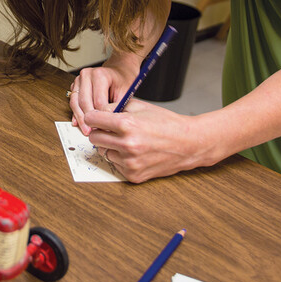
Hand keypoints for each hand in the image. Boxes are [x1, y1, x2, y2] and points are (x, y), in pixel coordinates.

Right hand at [68, 63, 138, 134]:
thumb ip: (117, 107)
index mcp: (100, 75)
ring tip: (86, 130)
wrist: (119, 69)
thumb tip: (109, 123)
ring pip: (75, 102)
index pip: (98, 101)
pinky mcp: (75, 85)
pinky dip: (75, 113)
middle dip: (88, 119)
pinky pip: (73, 101)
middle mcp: (87, 75)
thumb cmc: (123, 80)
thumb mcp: (125, 92)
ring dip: (80, 118)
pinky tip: (78, 122)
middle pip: (84, 102)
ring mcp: (79, 79)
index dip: (102, 116)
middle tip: (93, 132)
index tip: (105, 127)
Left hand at [85, 100, 214, 182]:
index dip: (94, 117)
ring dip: (110, 147)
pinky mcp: (133, 175)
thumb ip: (115, 107)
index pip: (92, 120)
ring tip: (127, 142)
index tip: (97, 118)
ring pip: (103, 153)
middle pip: (94, 138)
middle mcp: (127, 144)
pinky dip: (120, 159)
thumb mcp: (140, 107)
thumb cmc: (166, 123)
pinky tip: (134, 153)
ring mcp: (130, 162)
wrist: (188, 144)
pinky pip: (115, 165)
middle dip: (100, 132)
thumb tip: (96, 112)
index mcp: (127, 124)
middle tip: (111, 130)